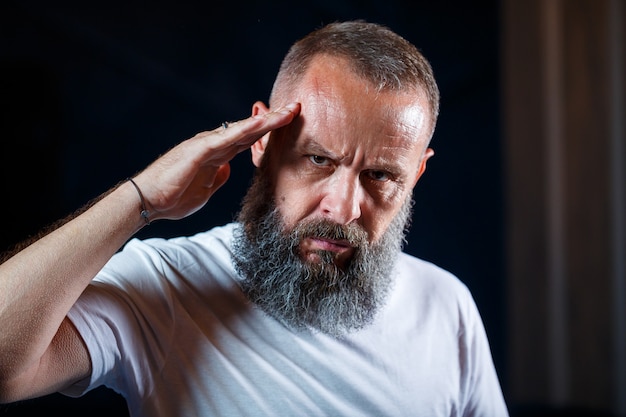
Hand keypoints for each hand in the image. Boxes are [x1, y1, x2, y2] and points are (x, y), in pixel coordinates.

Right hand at [131, 102, 299, 220]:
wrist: (148, 202)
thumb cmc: (172, 198)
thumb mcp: (204, 190)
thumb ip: (217, 178)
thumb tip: (227, 169)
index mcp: (216, 155)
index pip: (248, 140)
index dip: (268, 132)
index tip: (288, 124)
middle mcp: (213, 144)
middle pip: (250, 130)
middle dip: (274, 119)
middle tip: (296, 107)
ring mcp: (206, 144)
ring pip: (242, 129)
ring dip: (266, 120)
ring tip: (288, 111)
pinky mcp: (198, 150)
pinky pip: (227, 137)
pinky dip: (245, 129)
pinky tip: (262, 122)